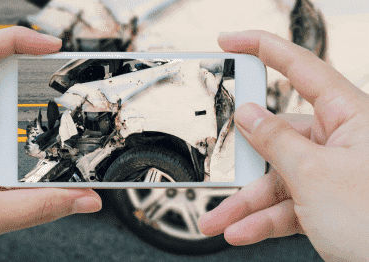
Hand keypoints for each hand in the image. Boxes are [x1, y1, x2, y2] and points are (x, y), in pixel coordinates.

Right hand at [198, 30, 368, 260]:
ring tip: (220, 219)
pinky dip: (263, 219)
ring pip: (277, 179)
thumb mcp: (314, 175)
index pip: (300, 67)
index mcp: (349, 116)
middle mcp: (341, 140)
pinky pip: (286, 205)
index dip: (262, 47)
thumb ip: (275, 141)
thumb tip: (249, 115)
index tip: (230, 40)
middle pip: (277, 137)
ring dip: (246, 203)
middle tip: (220, 169)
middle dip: (244, 162)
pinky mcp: (326, 202)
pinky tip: (242, 230)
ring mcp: (332, 173)